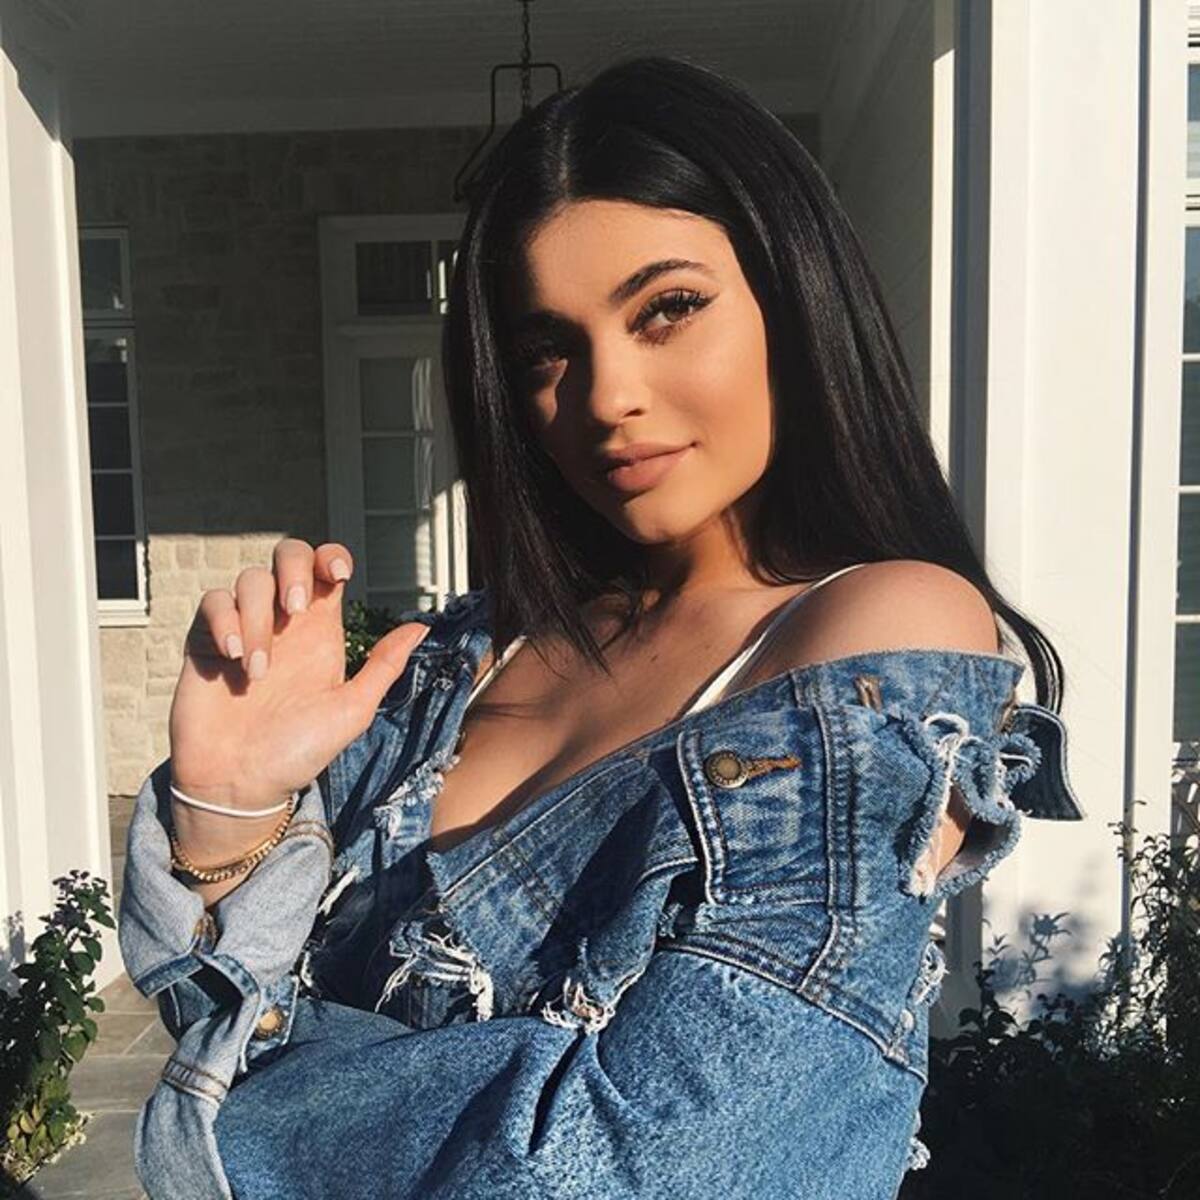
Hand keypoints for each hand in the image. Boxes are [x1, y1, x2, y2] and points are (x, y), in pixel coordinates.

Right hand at [169, 538, 430, 811]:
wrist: (240, 785)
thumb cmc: (298, 752)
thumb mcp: (351, 710)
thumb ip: (384, 666)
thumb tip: (422, 628)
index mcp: (320, 631)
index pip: (326, 569)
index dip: (332, 557)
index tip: (339, 576)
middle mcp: (283, 623)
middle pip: (287, 554)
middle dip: (294, 568)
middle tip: (297, 608)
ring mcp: (244, 628)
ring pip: (250, 580)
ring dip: (258, 618)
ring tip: (260, 672)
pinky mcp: (207, 640)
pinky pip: (213, 602)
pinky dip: (224, 620)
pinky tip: (233, 657)